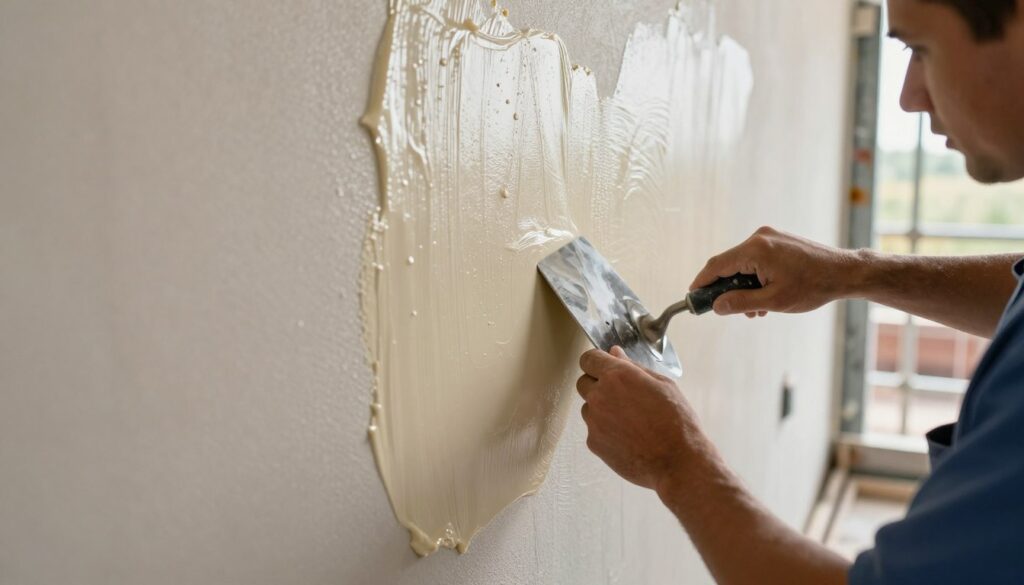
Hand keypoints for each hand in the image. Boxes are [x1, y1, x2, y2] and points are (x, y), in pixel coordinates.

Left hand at [576, 346, 703, 490]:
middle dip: (597, 385)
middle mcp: (600, 396)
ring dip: (601, 409)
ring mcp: (594, 421)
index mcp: (617, 376)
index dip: (596, 362)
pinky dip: (606, 431)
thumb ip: (633, 366)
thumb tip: (615, 353)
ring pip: (588, 408)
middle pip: (583, 383)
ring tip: (630, 420)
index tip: (603, 367)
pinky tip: (628, 437)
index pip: (588, 359)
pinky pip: (594, 430)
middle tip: (621, 396)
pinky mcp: (594, 443)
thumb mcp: (663, 384)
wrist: (677, 461)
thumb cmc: (676, 422)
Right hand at [690, 226, 858, 317]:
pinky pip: (757, 259)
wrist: (845, 272)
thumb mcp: (773, 301)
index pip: (717, 265)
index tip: (693, 296)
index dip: (702, 282)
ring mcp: (771, 237)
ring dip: (744, 286)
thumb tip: (716, 306)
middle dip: (727, 289)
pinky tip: (766, 295)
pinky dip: (755, 277)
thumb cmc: (812, 286)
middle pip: (729, 264)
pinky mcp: (779, 241)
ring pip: (744, 263)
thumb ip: (740, 303)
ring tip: (756, 309)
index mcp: (756, 249)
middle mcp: (760, 238)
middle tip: (730, 310)